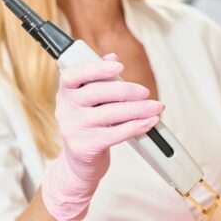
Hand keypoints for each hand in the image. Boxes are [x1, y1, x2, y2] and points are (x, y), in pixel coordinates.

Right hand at [40, 54, 163, 220]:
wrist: (79, 163)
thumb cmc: (88, 126)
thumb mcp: (89, 101)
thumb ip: (98, 78)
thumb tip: (112, 56)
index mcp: (65, 92)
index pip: (74, 74)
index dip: (96, 68)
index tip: (119, 65)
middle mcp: (65, 109)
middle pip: (97, 94)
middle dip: (126, 91)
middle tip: (146, 93)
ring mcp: (73, 129)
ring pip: (110, 114)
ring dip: (138, 110)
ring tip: (156, 108)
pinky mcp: (84, 147)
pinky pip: (114, 134)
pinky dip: (135, 127)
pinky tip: (149, 122)